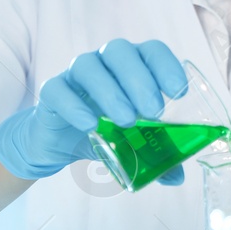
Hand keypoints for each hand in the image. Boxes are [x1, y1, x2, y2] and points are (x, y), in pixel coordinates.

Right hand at [0, 39, 187, 181]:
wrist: (60, 142)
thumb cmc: (106, 131)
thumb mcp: (134, 142)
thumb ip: (158, 157)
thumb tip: (177, 178)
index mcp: (134, 65)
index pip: (151, 51)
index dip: (166, 65)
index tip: (179, 92)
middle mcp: (105, 62)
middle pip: (120, 52)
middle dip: (140, 80)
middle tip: (154, 112)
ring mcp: (75, 73)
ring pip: (88, 66)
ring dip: (110, 92)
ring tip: (126, 122)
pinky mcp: (51, 91)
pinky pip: (57, 90)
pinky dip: (74, 107)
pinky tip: (90, 126)